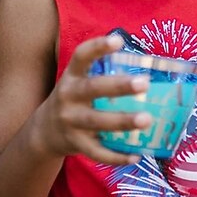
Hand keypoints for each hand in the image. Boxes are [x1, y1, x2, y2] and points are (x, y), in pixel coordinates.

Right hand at [32, 34, 151, 164]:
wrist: (43, 132)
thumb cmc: (74, 101)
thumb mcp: (79, 82)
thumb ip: (104, 74)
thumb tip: (153, 66)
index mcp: (72, 76)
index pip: (81, 56)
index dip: (98, 47)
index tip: (118, 40)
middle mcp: (68, 96)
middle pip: (93, 88)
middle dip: (119, 86)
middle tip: (144, 83)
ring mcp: (70, 121)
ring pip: (97, 121)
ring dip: (123, 121)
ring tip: (147, 119)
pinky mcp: (75, 144)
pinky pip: (97, 152)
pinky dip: (117, 156)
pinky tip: (137, 155)